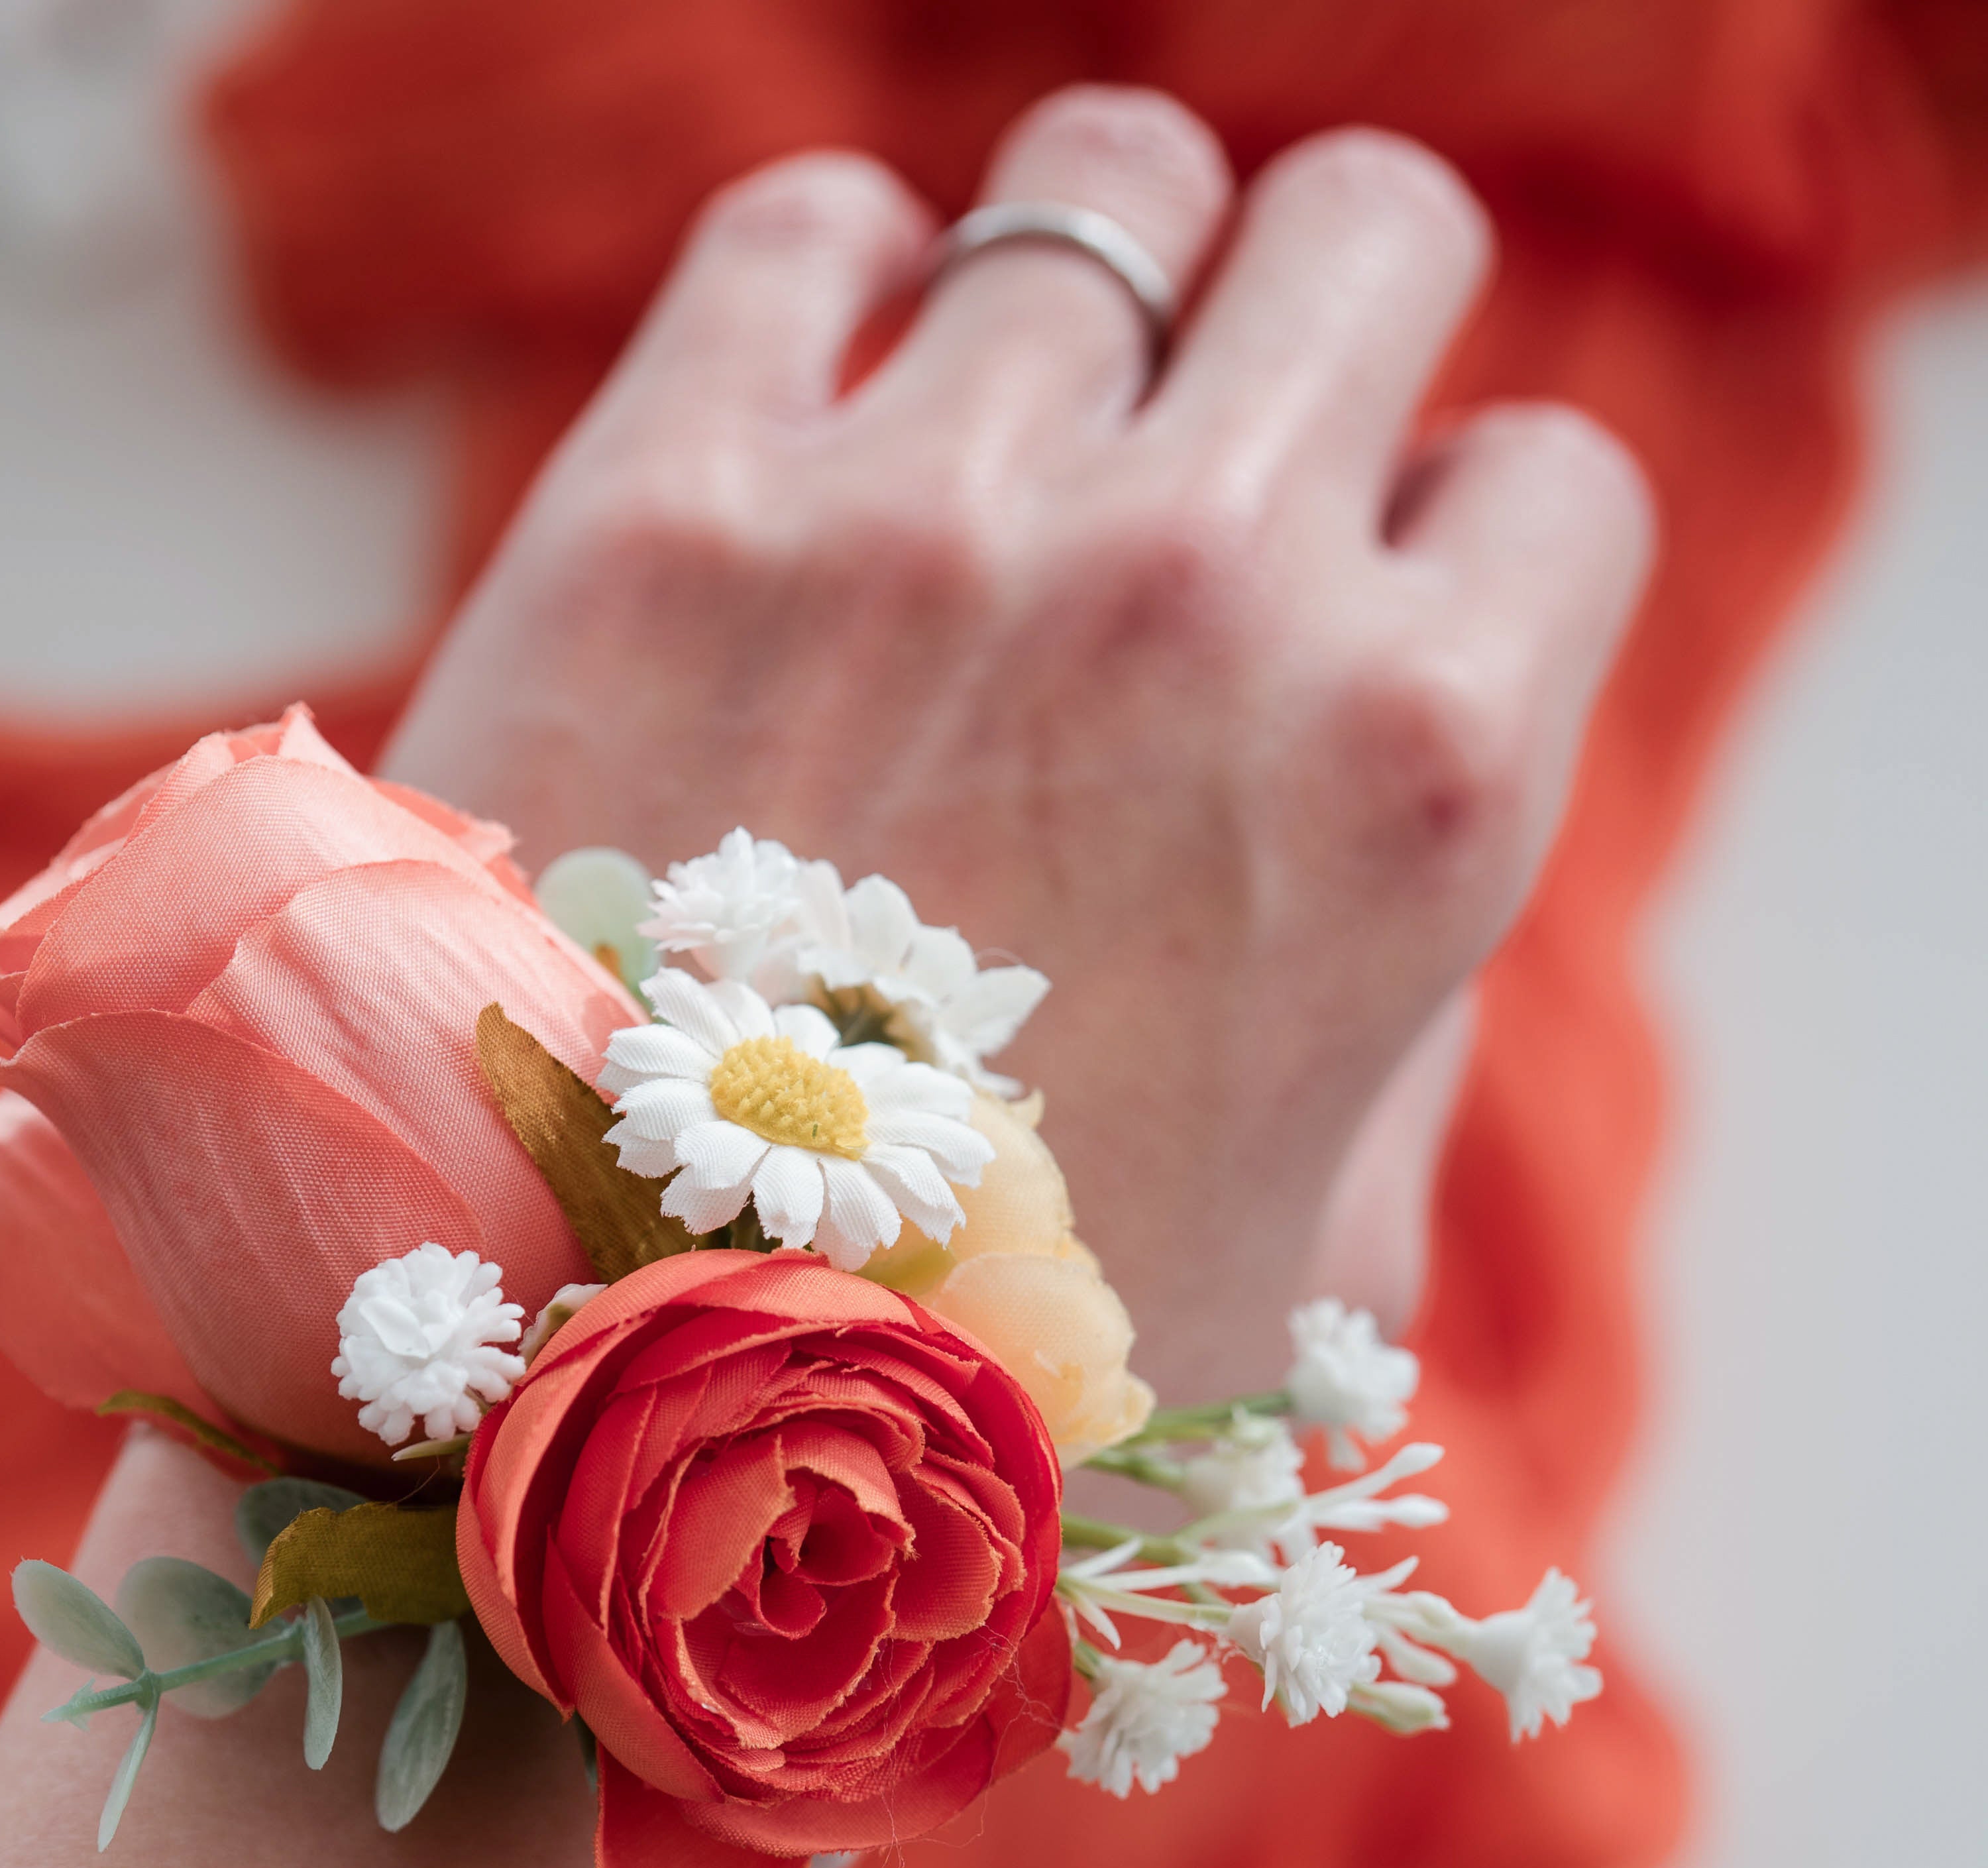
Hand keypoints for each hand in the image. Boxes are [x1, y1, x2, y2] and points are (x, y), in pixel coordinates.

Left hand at [384, 87, 1653, 1397]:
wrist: (597, 1405)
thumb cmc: (975, 1376)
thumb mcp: (1301, 1269)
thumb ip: (1395, 1029)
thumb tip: (1389, 868)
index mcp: (1408, 782)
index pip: (1548, 488)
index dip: (1450, 562)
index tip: (1348, 626)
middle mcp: (1196, 595)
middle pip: (1364, 233)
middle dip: (1309, 338)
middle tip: (1199, 471)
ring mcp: (922, 524)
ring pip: (1102, 185)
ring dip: (1085, 294)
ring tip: (1006, 441)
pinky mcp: (661, 507)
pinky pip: (804, 226)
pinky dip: (837, 275)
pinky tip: (824, 404)